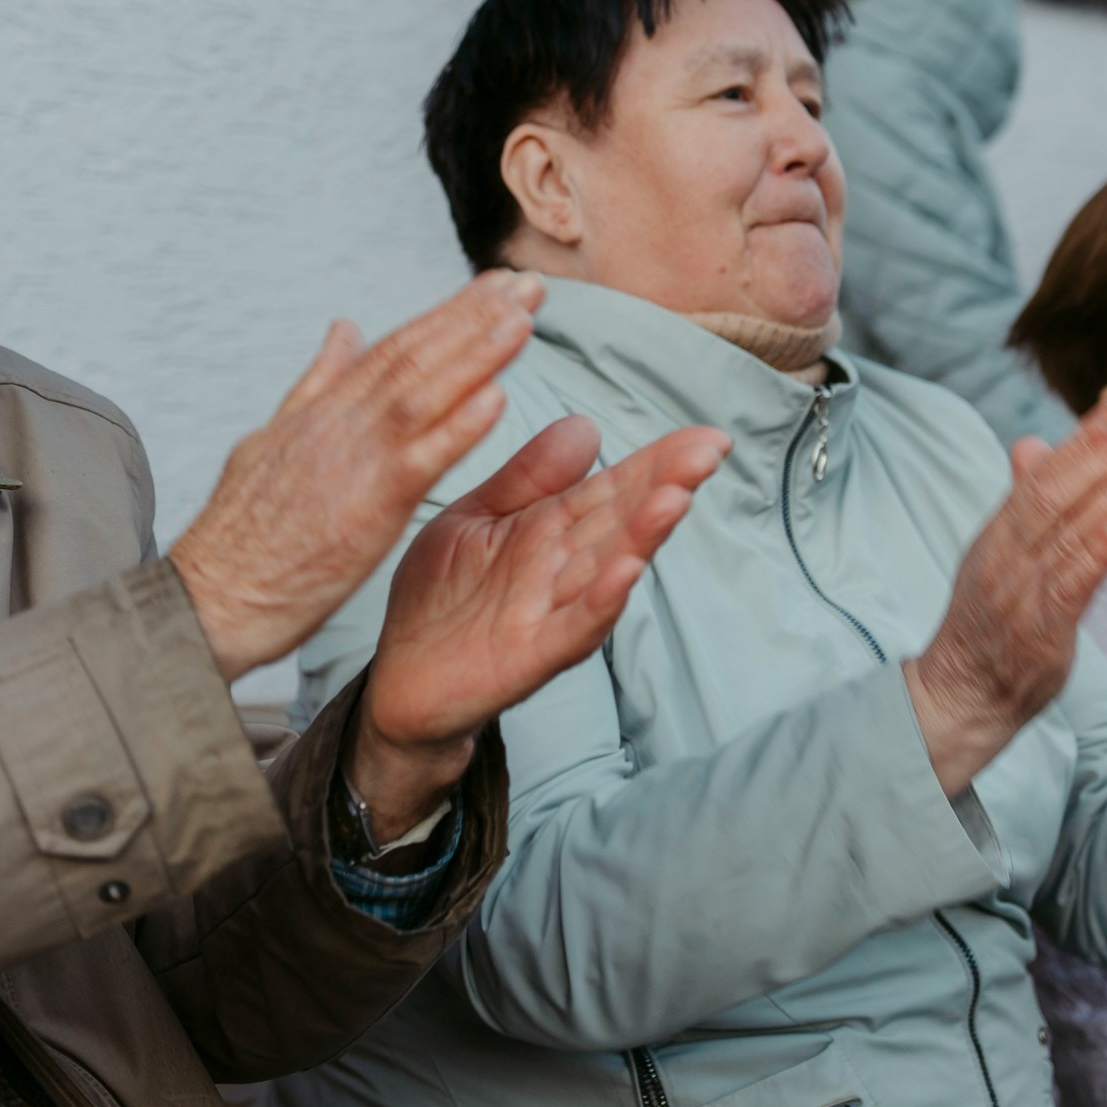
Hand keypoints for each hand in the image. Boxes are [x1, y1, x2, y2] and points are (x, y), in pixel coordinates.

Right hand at [169, 272, 543, 681]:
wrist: (207, 600)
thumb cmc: (239, 536)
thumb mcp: (273, 439)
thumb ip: (317, 384)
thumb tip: (343, 329)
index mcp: (320, 411)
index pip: (393, 348)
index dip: (447, 314)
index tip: (494, 287)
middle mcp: (336, 425)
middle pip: (413, 357)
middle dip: (474, 316)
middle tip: (528, 283)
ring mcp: (349, 464)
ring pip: (421, 394)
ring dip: (476, 353)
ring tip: (523, 317)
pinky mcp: (362, 511)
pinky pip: (418, 462)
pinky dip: (458, 428)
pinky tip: (497, 398)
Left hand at [346, 416, 729, 841]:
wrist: (397, 679)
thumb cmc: (438, 595)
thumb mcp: (475, 516)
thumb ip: (528, 477)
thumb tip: (588, 426)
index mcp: (549, 530)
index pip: (614, 488)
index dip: (659, 461)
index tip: (706, 435)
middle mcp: (562, 570)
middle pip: (622, 522)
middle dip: (666, 485)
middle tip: (709, 450)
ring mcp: (551, 613)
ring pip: (607, 570)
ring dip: (643, 537)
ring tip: (676, 498)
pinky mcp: (530, 655)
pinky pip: (571, 628)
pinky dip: (601, 603)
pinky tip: (627, 573)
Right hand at [906, 402, 1106, 793]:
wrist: (963, 693)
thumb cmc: (987, 623)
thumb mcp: (996, 553)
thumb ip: (1020, 501)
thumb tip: (1031, 444)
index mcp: (998, 535)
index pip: (1041, 477)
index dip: (1080, 443)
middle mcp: (1006, 557)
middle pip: (1055, 496)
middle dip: (1103, 458)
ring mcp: (1021, 593)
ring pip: (1068, 533)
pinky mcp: (1040, 631)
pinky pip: (1070, 586)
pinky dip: (1096, 555)